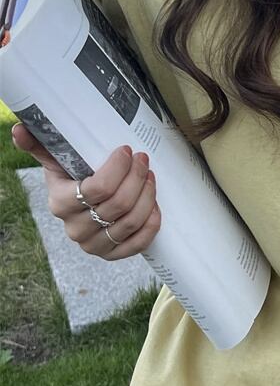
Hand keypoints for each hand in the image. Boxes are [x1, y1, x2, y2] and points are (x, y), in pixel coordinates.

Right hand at [10, 122, 160, 259]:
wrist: (83, 206)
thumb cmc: (73, 178)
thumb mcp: (57, 160)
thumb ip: (40, 145)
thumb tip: (20, 130)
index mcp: (60, 203)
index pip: (98, 188)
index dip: (119, 168)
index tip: (128, 151)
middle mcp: (76, 229)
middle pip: (118, 204)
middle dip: (137, 178)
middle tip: (144, 161)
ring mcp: (94, 245)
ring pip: (131, 222)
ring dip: (148, 197)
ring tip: (150, 178)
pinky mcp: (112, 254)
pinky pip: (138, 244)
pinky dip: (151, 224)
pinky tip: (154, 207)